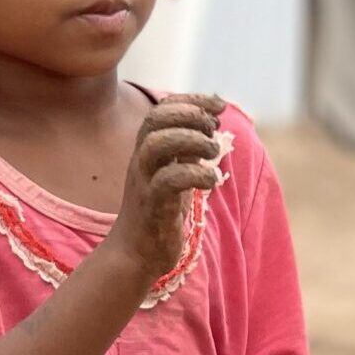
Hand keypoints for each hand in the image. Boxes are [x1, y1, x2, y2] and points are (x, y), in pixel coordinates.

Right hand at [109, 93, 227, 280]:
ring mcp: (144, 182)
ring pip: (157, 144)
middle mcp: (141, 161)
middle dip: (190, 115)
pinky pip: (169, 180)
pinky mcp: (152, 206)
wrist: (135, 254)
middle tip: (214, 129)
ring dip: (191, 140)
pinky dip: (195, 174)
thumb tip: (211, 124)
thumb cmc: (158, 212)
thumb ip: (187, 150)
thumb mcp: (174, 173)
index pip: (161, 109)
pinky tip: (211, 182)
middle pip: (155, 119)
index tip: (219, 104)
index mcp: (147, 150)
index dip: (191, 100)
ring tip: (213, 153)